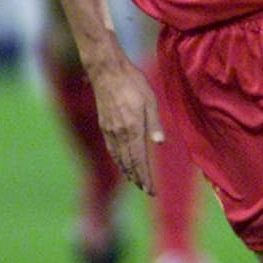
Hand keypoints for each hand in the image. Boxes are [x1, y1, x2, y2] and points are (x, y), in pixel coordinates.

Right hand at [86, 56, 164, 194]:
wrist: (107, 71)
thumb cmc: (133, 82)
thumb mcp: (150, 100)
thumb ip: (154, 123)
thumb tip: (159, 143)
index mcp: (133, 129)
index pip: (140, 161)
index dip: (145, 178)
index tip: (151, 191)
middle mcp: (120, 133)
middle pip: (128, 163)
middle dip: (138, 178)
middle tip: (146, 189)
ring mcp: (109, 130)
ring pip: (118, 158)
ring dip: (127, 171)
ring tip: (135, 180)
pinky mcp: (104, 124)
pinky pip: (110, 148)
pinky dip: (117, 160)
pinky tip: (120, 162)